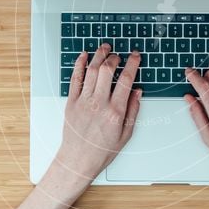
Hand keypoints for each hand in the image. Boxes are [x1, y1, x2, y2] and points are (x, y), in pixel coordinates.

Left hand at [53, 44, 141, 186]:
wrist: (79, 160)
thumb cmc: (102, 150)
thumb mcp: (126, 134)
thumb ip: (133, 110)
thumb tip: (137, 91)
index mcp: (115, 111)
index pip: (126, 80)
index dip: (132, 64)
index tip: (135, 56)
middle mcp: (99, 103)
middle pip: (107, 70)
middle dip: (114, 57)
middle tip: (118, 54)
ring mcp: (83, 101)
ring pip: (91, 70)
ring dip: (99, 56)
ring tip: (105, 48)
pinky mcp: (71, 102)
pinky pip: (75, 78)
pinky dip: (79, 64)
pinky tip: (84, 56)